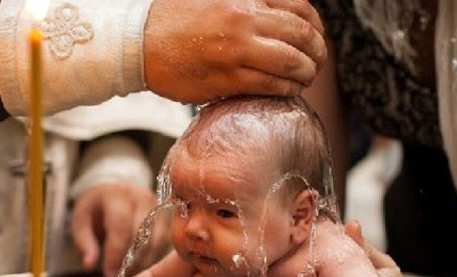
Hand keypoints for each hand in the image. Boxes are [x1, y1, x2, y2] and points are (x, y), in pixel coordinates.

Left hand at [71, 183, 169, 276]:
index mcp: (116, 196)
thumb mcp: (81, 220)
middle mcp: (141, 198)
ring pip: (157, 242)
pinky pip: (164, 245)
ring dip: (143, 264)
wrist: (115, 190)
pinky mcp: (167, 219)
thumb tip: (90, 265)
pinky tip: (139, 270)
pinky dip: (152, 260)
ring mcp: (158, 208)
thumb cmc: (96, 208)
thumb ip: (84, 242)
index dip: (116, 252)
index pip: (120, 225)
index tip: (109, 276)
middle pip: (143, 235)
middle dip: (131, 262)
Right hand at [144, 0, 326, 102]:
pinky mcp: (228, 79)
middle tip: (318, 60)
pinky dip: (287, 88)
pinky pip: (271, 85)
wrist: (138, 43)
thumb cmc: (172, 18)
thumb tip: (278, 7)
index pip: (299, 8)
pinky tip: (288, 89)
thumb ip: (246, 0)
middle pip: (301, 36)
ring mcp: (236, 51)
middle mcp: (244, 20)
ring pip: (291, 63)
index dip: (315, 25)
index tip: (316, 36)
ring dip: (305, 72)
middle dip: (317, 51)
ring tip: (305, 76)